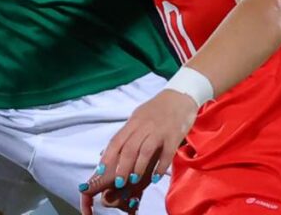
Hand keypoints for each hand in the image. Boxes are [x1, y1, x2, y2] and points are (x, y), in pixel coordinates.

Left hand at [79, 90, 198, 212]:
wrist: (180, 97)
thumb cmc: (156, 110)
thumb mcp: (138, 117)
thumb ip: (125, 134)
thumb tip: (106, 152)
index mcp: (133, 122)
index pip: (117, 140)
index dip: (108, 156)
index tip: (101, 171)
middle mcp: (144, 126)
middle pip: (130, 148)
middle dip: (123, 167)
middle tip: (119, 182)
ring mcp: (159, 131)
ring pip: (145, 150)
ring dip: (139, 167)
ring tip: (134, 180)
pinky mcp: (173, 136)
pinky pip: (166, 154)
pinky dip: (160, 167)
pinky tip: (156, 177)